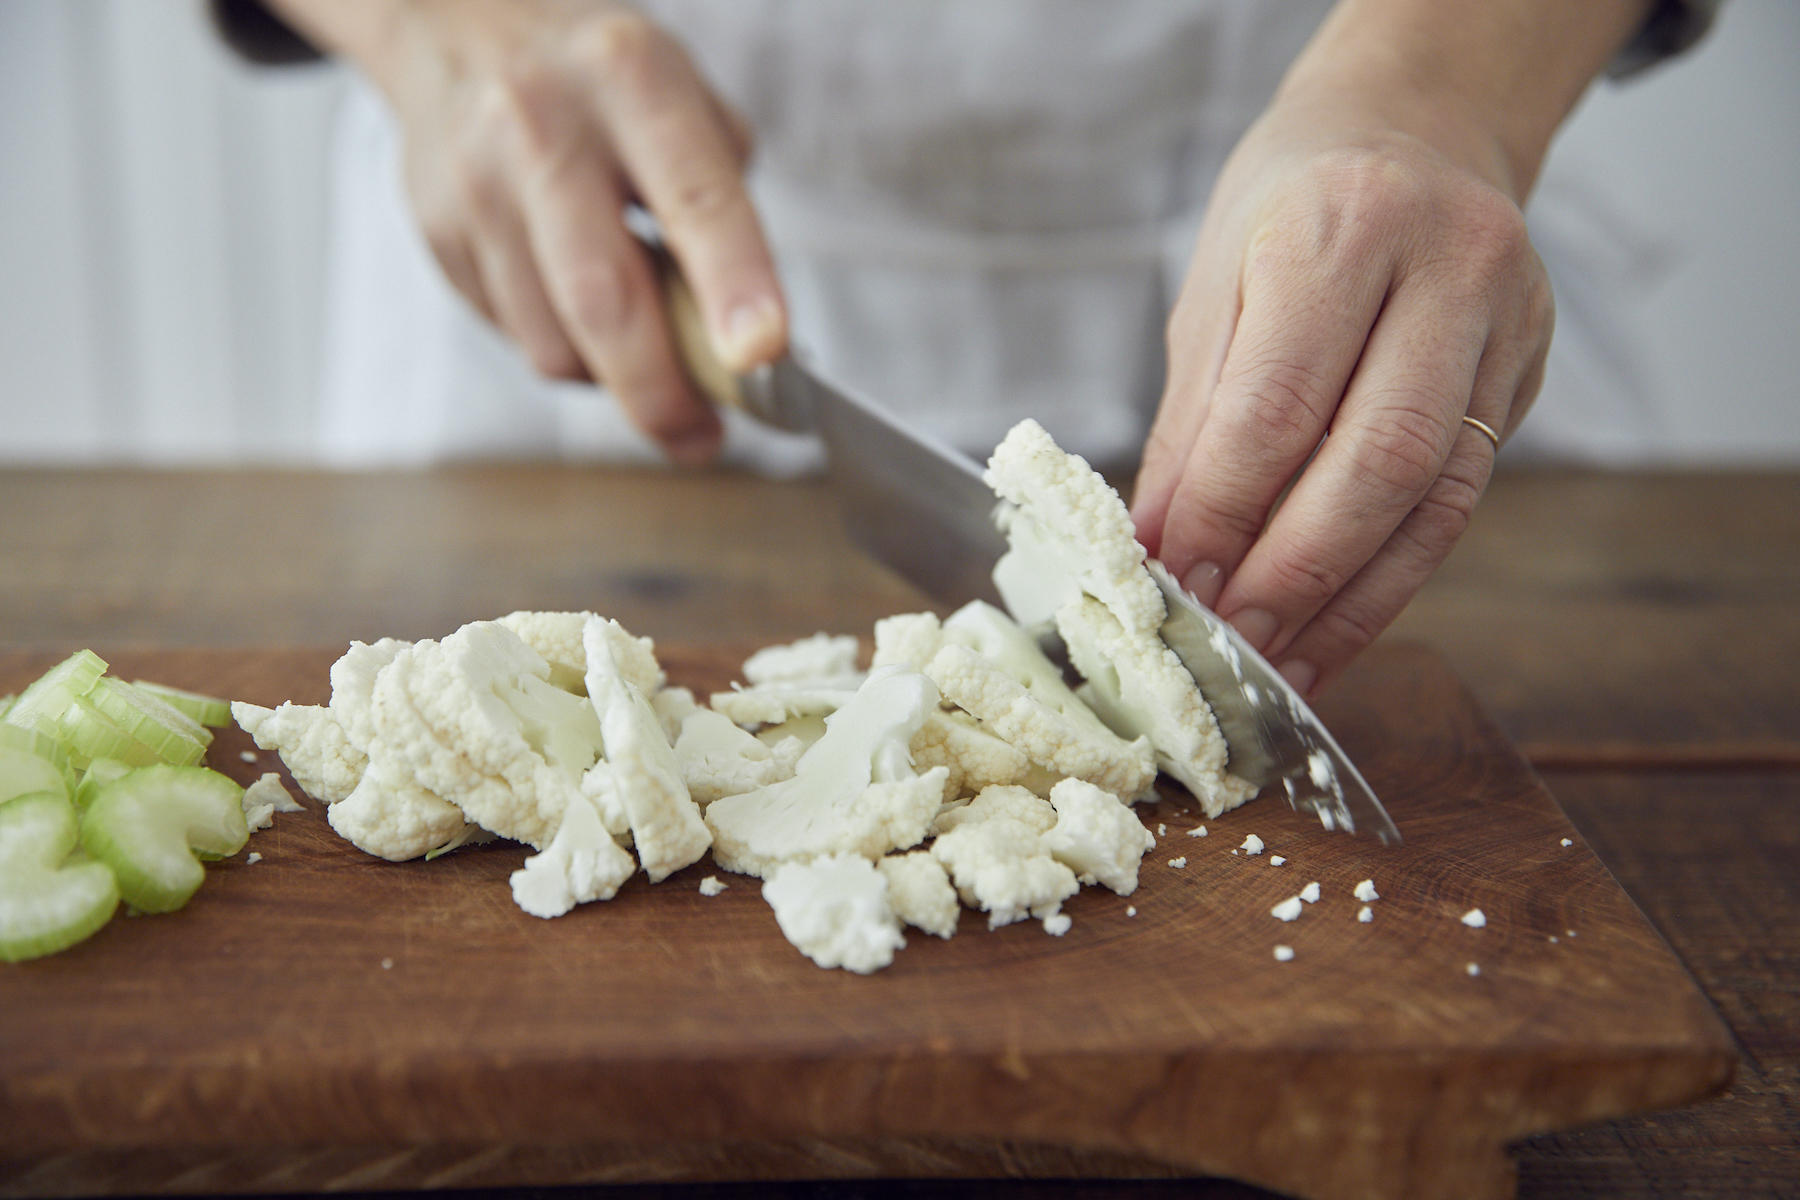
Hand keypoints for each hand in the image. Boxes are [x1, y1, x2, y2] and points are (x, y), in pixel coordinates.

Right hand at [284, 0, 786, 462]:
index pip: (696, 198)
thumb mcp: (684, 97)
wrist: (455, 22)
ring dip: (613, 380)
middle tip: (703, 435)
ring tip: (644, 353)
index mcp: (631, 77)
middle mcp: (543, 126)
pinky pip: (517, 336)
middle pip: (605, 301)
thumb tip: (743, 339)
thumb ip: (723, 205)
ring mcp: (479, 184)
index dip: (734, 285)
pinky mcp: (439, 233)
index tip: (764, 354)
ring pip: (554, 343)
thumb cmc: (600, 82)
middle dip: (662, 393)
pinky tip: (577, 308)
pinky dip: (565, 350)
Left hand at [1132, 72, 1552, 697]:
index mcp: (1342, 229)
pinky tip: (1332, 634)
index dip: (1219, 511)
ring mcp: (1504, 324)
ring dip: (1347, 601)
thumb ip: (1192, 422)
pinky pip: (1458, 503)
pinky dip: (1389, 582)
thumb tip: (1155, 548)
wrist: (1415, 129)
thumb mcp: (1216, 286)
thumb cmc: (1292, 206)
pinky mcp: (1527, 375)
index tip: (1167, 583)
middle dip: (1290, 573)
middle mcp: (1445, 270)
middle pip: (1375, 462)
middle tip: (1223, 642)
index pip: (1277, 406)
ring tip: (1276, 666)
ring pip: (1433, 498)